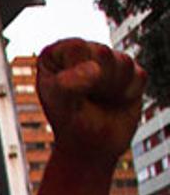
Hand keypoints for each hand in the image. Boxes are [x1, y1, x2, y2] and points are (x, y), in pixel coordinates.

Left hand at [37, 39, 145, 160]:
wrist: (91, 147)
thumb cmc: (70, 123)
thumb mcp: (62, 103)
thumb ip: (70, 83)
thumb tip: (94, 69)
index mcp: (57, 55)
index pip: (77, 48)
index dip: (78, 72)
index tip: (70, 91)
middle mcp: (82, 53)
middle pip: (103, 52)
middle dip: (97, 81)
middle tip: (86, 99)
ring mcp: (107, 61)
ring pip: (123, 62)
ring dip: (112, 88)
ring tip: (100, 99)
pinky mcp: (130, 73)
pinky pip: (139, 75)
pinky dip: (128, 92)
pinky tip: (116, 100)